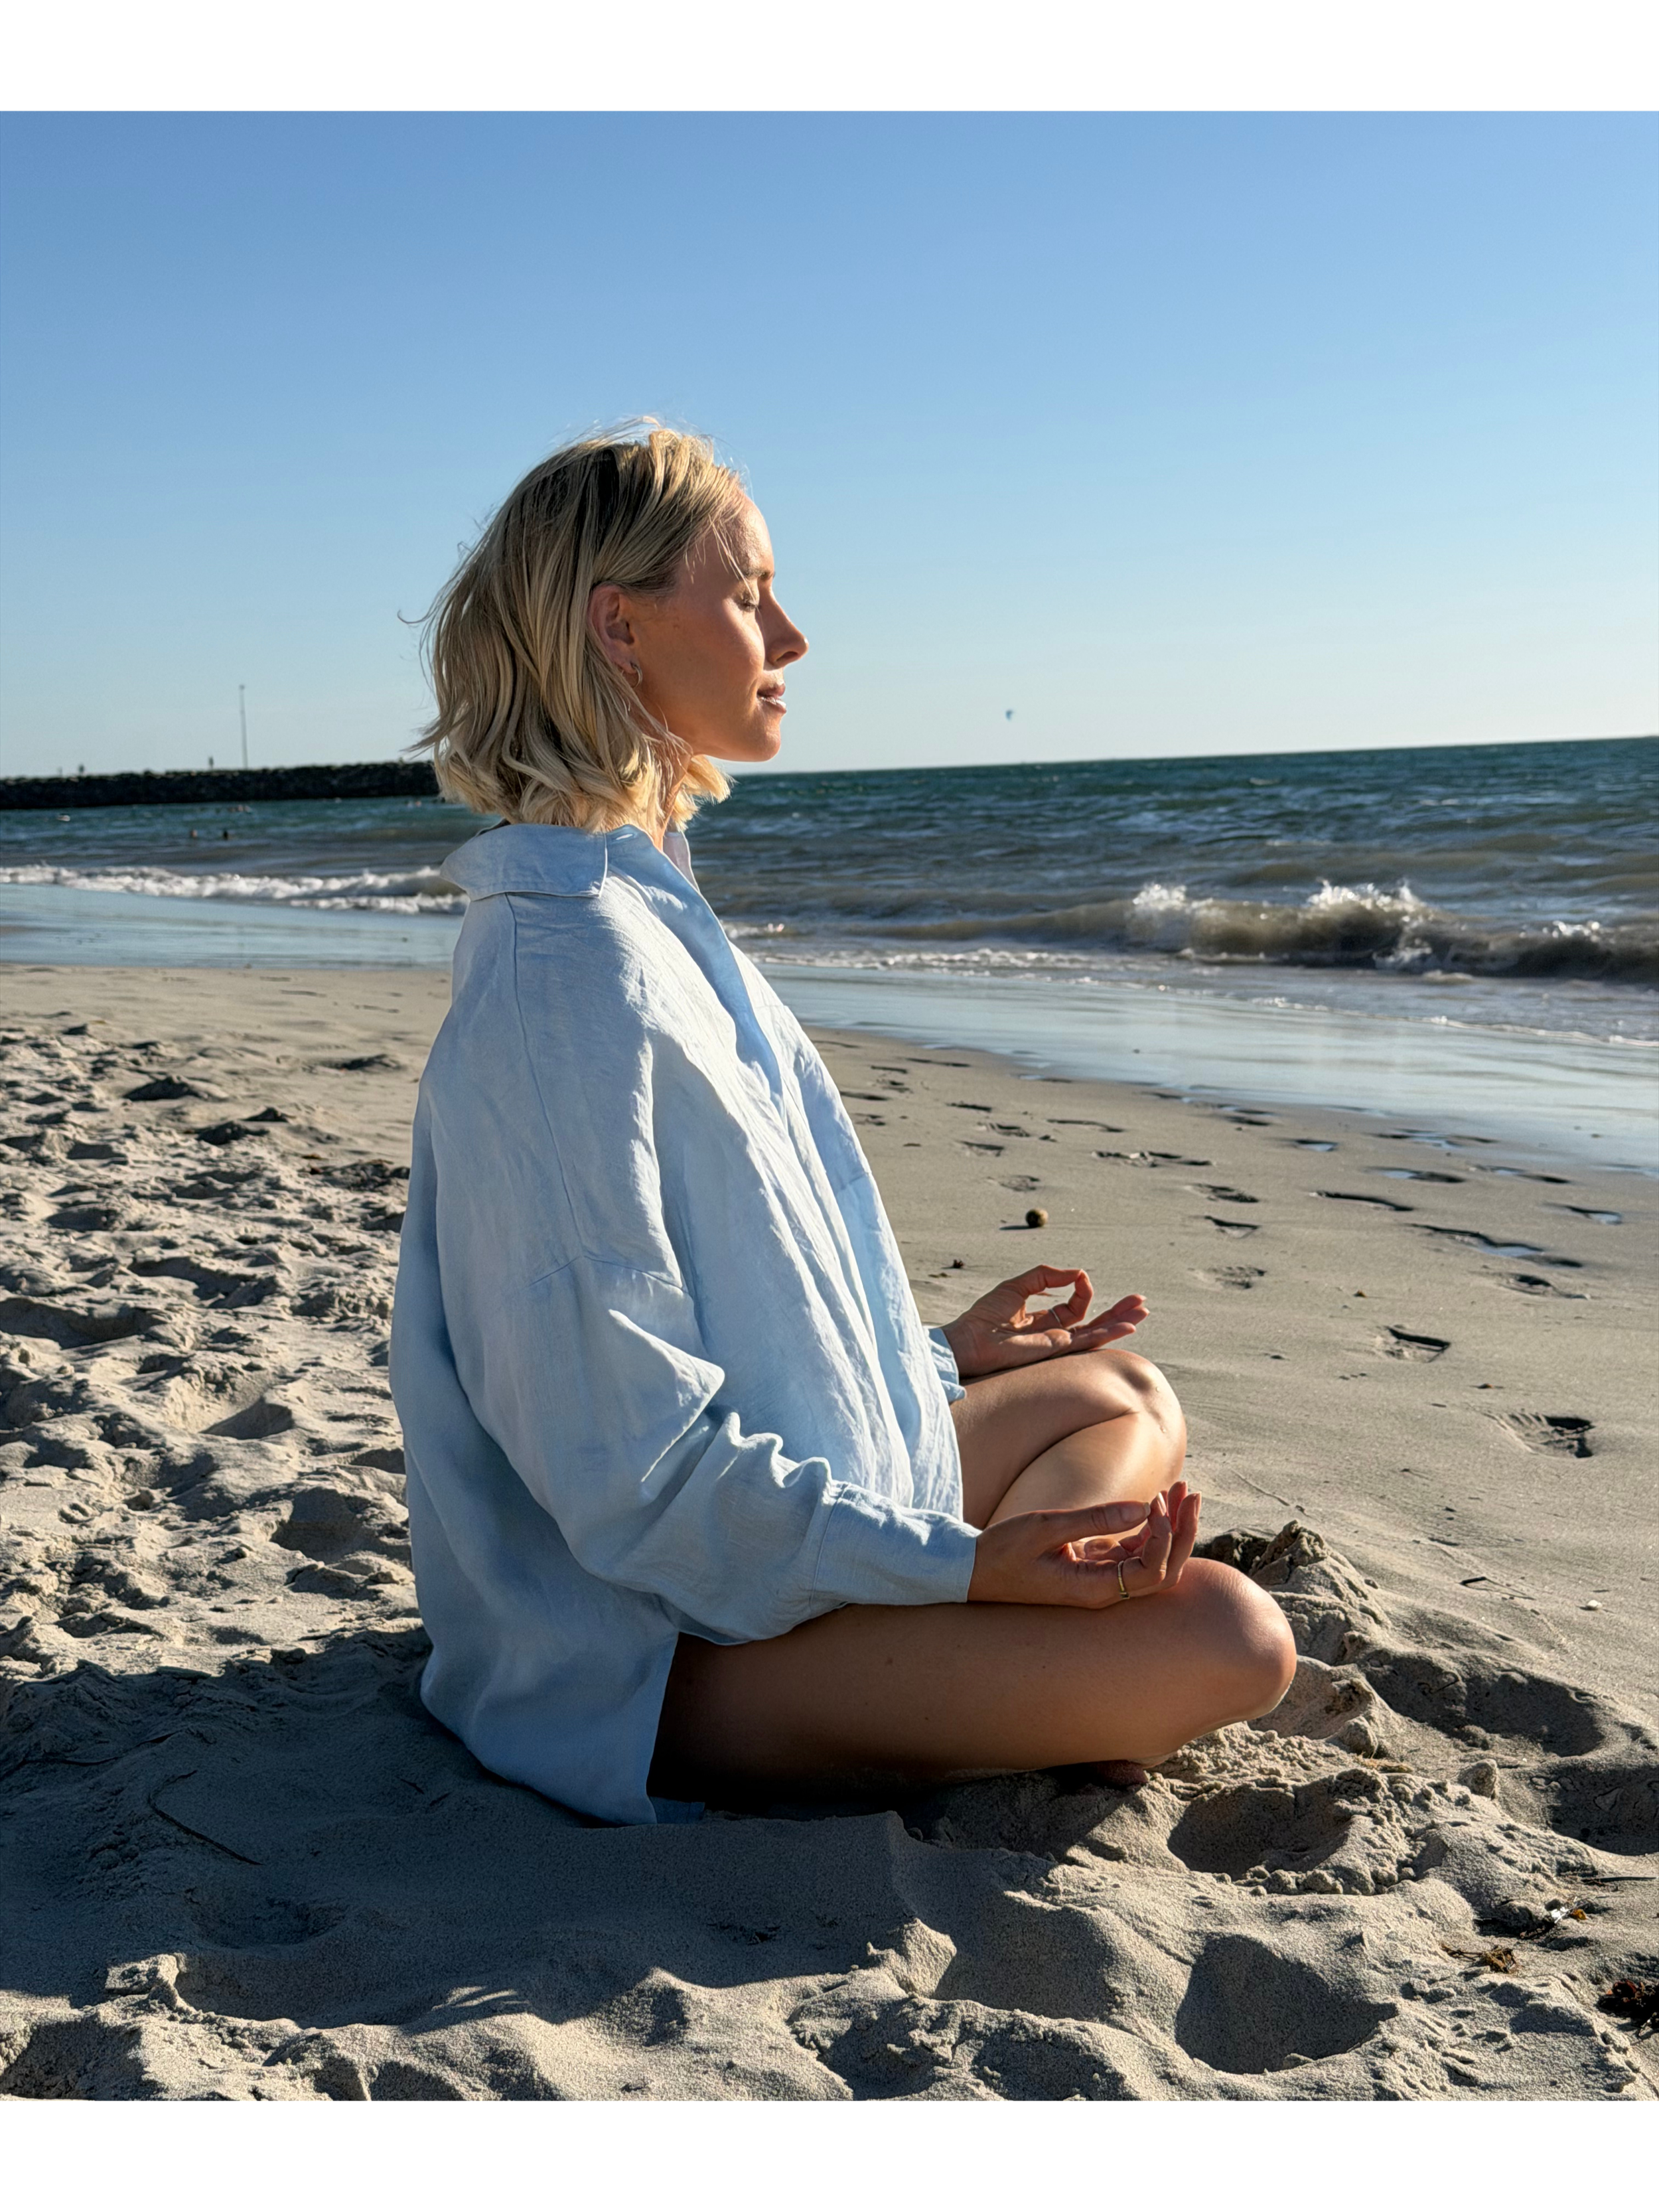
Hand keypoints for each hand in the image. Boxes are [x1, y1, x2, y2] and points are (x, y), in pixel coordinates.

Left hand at [942, 1265, 1146, 1379]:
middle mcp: (1054, 1334)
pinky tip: (1128, 1325)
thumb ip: (1046, 1275)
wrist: (970, 1339)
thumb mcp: (1018, 1285)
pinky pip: (1089, 1341)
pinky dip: (1109, 1333)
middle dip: (1117, 1311)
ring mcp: (1057, 1344)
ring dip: (1120, 1321)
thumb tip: (1077, 1272)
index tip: (1081, 1276)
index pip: (1074, 1306)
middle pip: (1094, 1322)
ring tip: (1143, 1310)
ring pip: (1097, 1333)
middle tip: (1140, 1301)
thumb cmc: (984, 1316)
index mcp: (1043, 1320)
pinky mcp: (1057, 1349)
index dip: (1081, 1288)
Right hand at [967, 1483, 1200, 1607]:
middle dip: (1181, 1532)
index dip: (1163, 1539)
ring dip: (1169, 1526)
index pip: (1151, 1573)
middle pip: (1162, 1570)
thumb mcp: (1045, 1528)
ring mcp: (1101, 1581)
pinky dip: (1147, 1528)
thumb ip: (1094, 1519)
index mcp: (1094, 1589)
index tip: (1155, 1503)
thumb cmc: (1003, 1552)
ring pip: (1152, 1560)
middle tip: (1190, 1492)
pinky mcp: (1094, 1568)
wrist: (974, 1571)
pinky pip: (1133, 1552)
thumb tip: (1143, 1507)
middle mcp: (1104, 1591)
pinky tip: (1153, 1501)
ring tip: (1180, 1489)